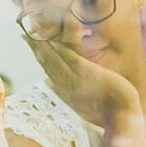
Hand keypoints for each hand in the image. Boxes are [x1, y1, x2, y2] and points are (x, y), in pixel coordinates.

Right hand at [24, 36, 138, 123]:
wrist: (120, 113)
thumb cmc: (107, 108)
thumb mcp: (85, 101)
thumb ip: (74, 92)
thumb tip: (66, 87)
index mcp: (65, 91)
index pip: (48, 70)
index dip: (38, 56)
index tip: (30, 45)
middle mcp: (65, 86)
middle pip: (46, 64)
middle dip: (35, 48)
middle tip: (25, 34)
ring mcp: (74, 79)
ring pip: (54, 60)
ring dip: (43, 45)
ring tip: (34, 33)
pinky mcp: (85, 73)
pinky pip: (68, 58)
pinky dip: (59, 48)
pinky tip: (53, 40)